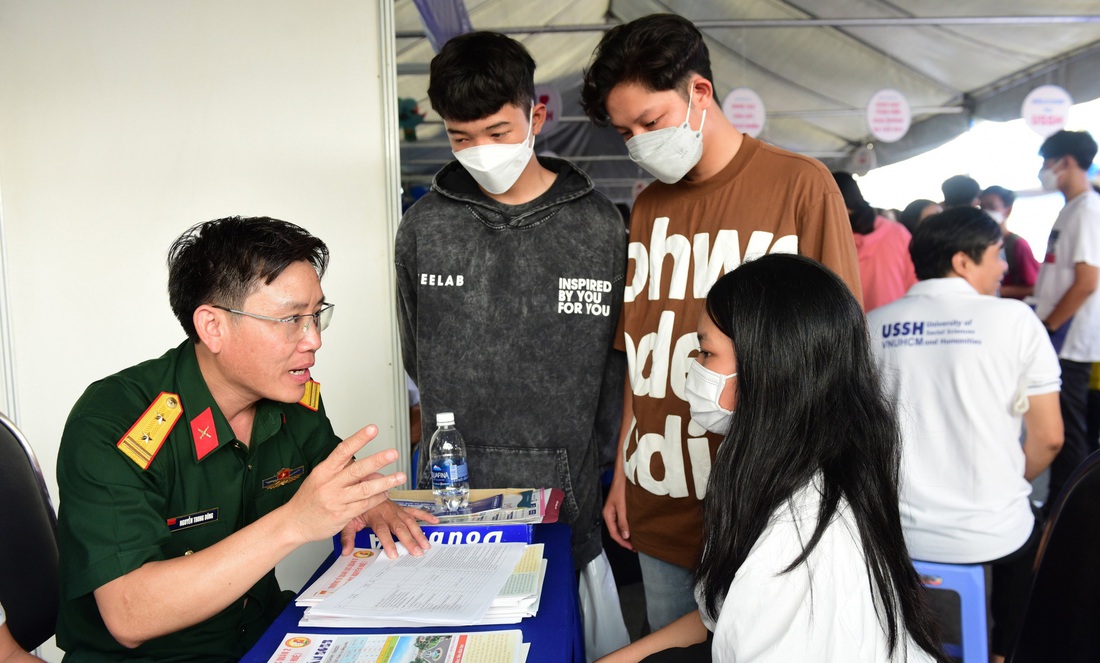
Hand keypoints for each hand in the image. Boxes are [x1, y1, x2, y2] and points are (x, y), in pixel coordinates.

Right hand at [286, 425, 404, 543]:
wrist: (293, 523)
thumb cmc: (309, 499)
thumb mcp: (321, 478)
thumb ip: (344, 471)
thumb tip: (370, 468)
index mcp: (324, 471)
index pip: (343, 450)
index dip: (359, 438)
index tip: (372, 429)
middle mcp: (330, 484)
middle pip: (357, 469)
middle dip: (377, 460)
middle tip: (393, 453)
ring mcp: (336, 501)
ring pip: (365, 489)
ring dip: (386, 482)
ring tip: (400, 476)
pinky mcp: (342, 515)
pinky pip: (365, 505)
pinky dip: (378, 498)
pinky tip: (386, 493)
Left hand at [340, 499, 438, 558]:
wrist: (360, 484)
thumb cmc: (354, 503)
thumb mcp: (347, 520)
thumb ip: (347, 536)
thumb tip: (346, 552)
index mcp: (374, 514)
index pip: (382, 530)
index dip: (388, 542)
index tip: (394, 554)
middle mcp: (387, 511)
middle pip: (400, 527)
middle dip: (410, 540)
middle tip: (417, 552)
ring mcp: (396, 509)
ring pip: (410, 521)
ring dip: (419, 533)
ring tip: (426, 544)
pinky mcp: (400, 508)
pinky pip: (414, 511)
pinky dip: (425, 515)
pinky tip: (434, 521)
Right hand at [603, 467, 632, 550]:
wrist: (623, 474)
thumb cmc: (621, 488)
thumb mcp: (622, 506)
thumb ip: (623, 521)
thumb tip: (625, 536)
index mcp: (608, 515)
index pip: (614, 533)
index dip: (622, 542)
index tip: (632, 548)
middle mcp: (610, 514)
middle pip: (616, 531)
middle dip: (625, 540)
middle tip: (635, 547)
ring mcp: (615, 511)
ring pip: (620, 526)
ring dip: (627, 534)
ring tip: (636, 540)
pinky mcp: (620, 507)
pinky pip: (623, 520)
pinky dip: (628, 527)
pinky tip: (635, 528)